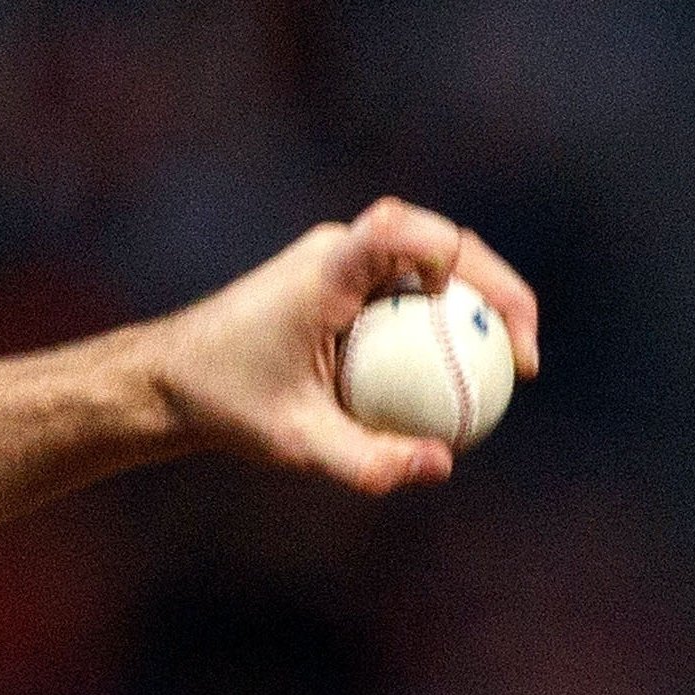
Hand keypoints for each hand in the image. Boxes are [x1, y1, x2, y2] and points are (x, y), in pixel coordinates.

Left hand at [151, 196, 541, 493]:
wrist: (167, 381)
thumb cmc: (223, 406)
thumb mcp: (295, 442)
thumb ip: (365, 460)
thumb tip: (443, 464)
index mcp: (325, 269)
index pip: (402, 230)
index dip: (461, 261)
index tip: (492, 330)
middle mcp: (335, 252)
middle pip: (439, 243)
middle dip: (498, 290)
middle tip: (527, 362)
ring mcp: (339, 262)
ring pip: (430, 264)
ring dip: (476, 304)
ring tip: (509, 370)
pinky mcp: (340, 282)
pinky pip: (407, 292)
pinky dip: (442, 323)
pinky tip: (462, 379)